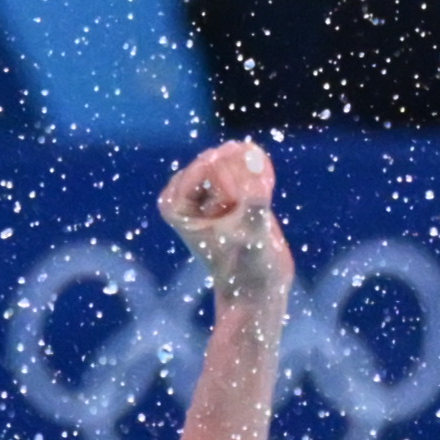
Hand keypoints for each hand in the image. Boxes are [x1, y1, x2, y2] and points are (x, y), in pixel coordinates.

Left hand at [160, 138, 291, 301]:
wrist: (258, 288)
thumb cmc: (248, 266)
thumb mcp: (252, 233)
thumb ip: (254, 193)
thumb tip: (251, 151)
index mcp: (173, 202)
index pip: (208, 166)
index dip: (233, 190)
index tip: (236, 220)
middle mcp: (184, 190)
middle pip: (222, 158)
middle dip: (244, 186)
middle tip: (243, 221)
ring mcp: (206, 186)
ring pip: (238, 157)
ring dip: (256, 183)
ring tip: (253, 215)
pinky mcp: (229, 184)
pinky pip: (250, 159)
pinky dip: (263, 176)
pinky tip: (265, 200)